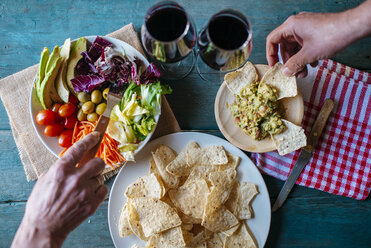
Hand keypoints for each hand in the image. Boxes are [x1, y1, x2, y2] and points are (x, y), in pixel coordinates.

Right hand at [12, 132, 107, 247]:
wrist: (44, 226)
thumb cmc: (42, 203)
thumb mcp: (46, 178)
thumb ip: (62, 167)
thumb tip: (74, 160)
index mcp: (61, 169)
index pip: (80, 148)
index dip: (90, 139)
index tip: (97, 135)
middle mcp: (75, 178)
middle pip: (98, 162)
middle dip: (95, 164)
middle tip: (90, 169)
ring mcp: (85, 192)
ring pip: (101, 177)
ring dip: (94, 180)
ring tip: (83, 188)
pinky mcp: (92, 204)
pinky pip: (103, 190)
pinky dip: (98, 191)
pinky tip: (88, 195)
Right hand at [266, 1, 370, 76]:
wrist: (354, 27)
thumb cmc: (332, 35)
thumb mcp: (309, 54)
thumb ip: (294, 64)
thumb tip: (285, 72)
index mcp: (291, 26)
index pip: (272, 40)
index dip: (270, 54)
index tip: (274, 66)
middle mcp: (296, 25)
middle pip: (284, 45)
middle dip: (288, 61)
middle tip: (291, 73)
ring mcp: (306, 27)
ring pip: (295, 47)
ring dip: (298, 61)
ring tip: (303, 73)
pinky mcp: (314, 31)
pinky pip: (304, 45)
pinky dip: (306, 55)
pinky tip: (313, 65)